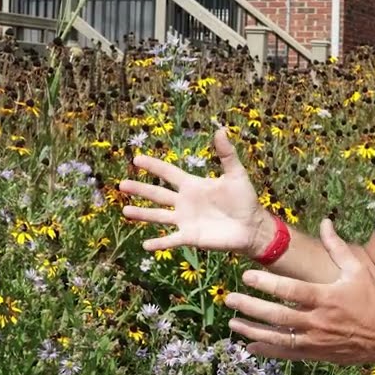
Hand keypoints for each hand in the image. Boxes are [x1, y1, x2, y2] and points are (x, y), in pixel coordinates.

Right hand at [120, 127, 273, 256]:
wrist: (252, 227)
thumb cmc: (245, 200)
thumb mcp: (236, 174)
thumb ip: (227, 154)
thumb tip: (221, 129)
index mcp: (193, 185)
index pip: (168, 173)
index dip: (153, 166)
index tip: (136, 159)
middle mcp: (184, 202)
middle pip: (157, 194)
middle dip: (140, 189)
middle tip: (122, 184)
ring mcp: (185, 220)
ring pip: (158, 216)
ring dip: (142, 214)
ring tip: (125, 211)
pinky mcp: (190, 237)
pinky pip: (171, 240)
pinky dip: (159, 243)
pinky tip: (145, 244)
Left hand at [224, 218, 374, 364]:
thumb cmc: (372, 299)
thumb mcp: (358, 270)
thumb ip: (337, 247)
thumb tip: (324, 221)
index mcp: (326, 297)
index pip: (290, 290)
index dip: (267, 283)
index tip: (245, 276)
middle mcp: (317, 320)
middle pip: (277, 315)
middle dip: (250, 307)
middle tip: (229, 299)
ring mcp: (315, 340)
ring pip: (278, 337)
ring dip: (253, 330)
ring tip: (232, 323)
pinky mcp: (316, 353)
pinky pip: (287, 352)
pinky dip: (268, 351)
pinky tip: (250, 346)